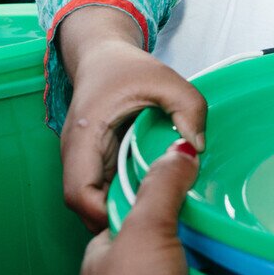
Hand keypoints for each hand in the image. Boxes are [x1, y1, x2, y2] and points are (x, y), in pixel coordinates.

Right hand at [60, 21, 205, 230]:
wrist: (101, 56)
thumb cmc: (124, 66)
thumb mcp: (164, 79)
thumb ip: (187, 107)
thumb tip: (197, 147)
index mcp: (84, 137)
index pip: (78, 193)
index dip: (103, 213)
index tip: (141, 214)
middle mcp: (76, 155)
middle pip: (84, 206)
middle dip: (116, 218)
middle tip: (158, 218)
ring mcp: (83, 162)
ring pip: (94, 202)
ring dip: (122, 209)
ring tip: (160, 207)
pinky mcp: (94, 163)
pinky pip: (104, 191)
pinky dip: (125, 196)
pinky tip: (153, 193)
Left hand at [83, 141, 227, 274]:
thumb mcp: (146, 230)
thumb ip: (162, 187)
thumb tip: (178, 152)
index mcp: (101, 259)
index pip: (122, 213)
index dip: (146, 190)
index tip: (174, 169)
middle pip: (156, 237)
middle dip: (180, 220)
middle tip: (208, 193)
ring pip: (183, 262)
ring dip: (203, 249)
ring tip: (225, 220)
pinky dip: (220, 274)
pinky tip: (234, 260)